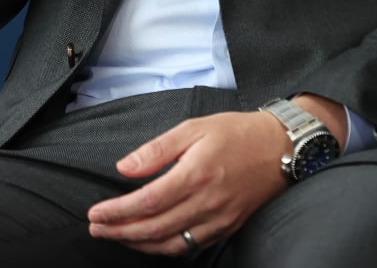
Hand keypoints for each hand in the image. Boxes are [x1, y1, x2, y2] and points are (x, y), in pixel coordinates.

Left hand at [85, 110, 285, 254]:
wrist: (280, 148)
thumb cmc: (236, 133)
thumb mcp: (194, 128)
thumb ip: (157, 150)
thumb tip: (124, 168)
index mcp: (195, 174)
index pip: (147, 201)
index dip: (118, 211)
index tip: (96, 213)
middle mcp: (207, 202)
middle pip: (154, 228)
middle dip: (120, 231)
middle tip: (96, 228)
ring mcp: (218, 219)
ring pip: (171, 244)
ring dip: (139, 244)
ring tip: (117, 236)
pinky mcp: (226, 228)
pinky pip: (190, 246)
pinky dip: (165, 248)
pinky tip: (149, 241)